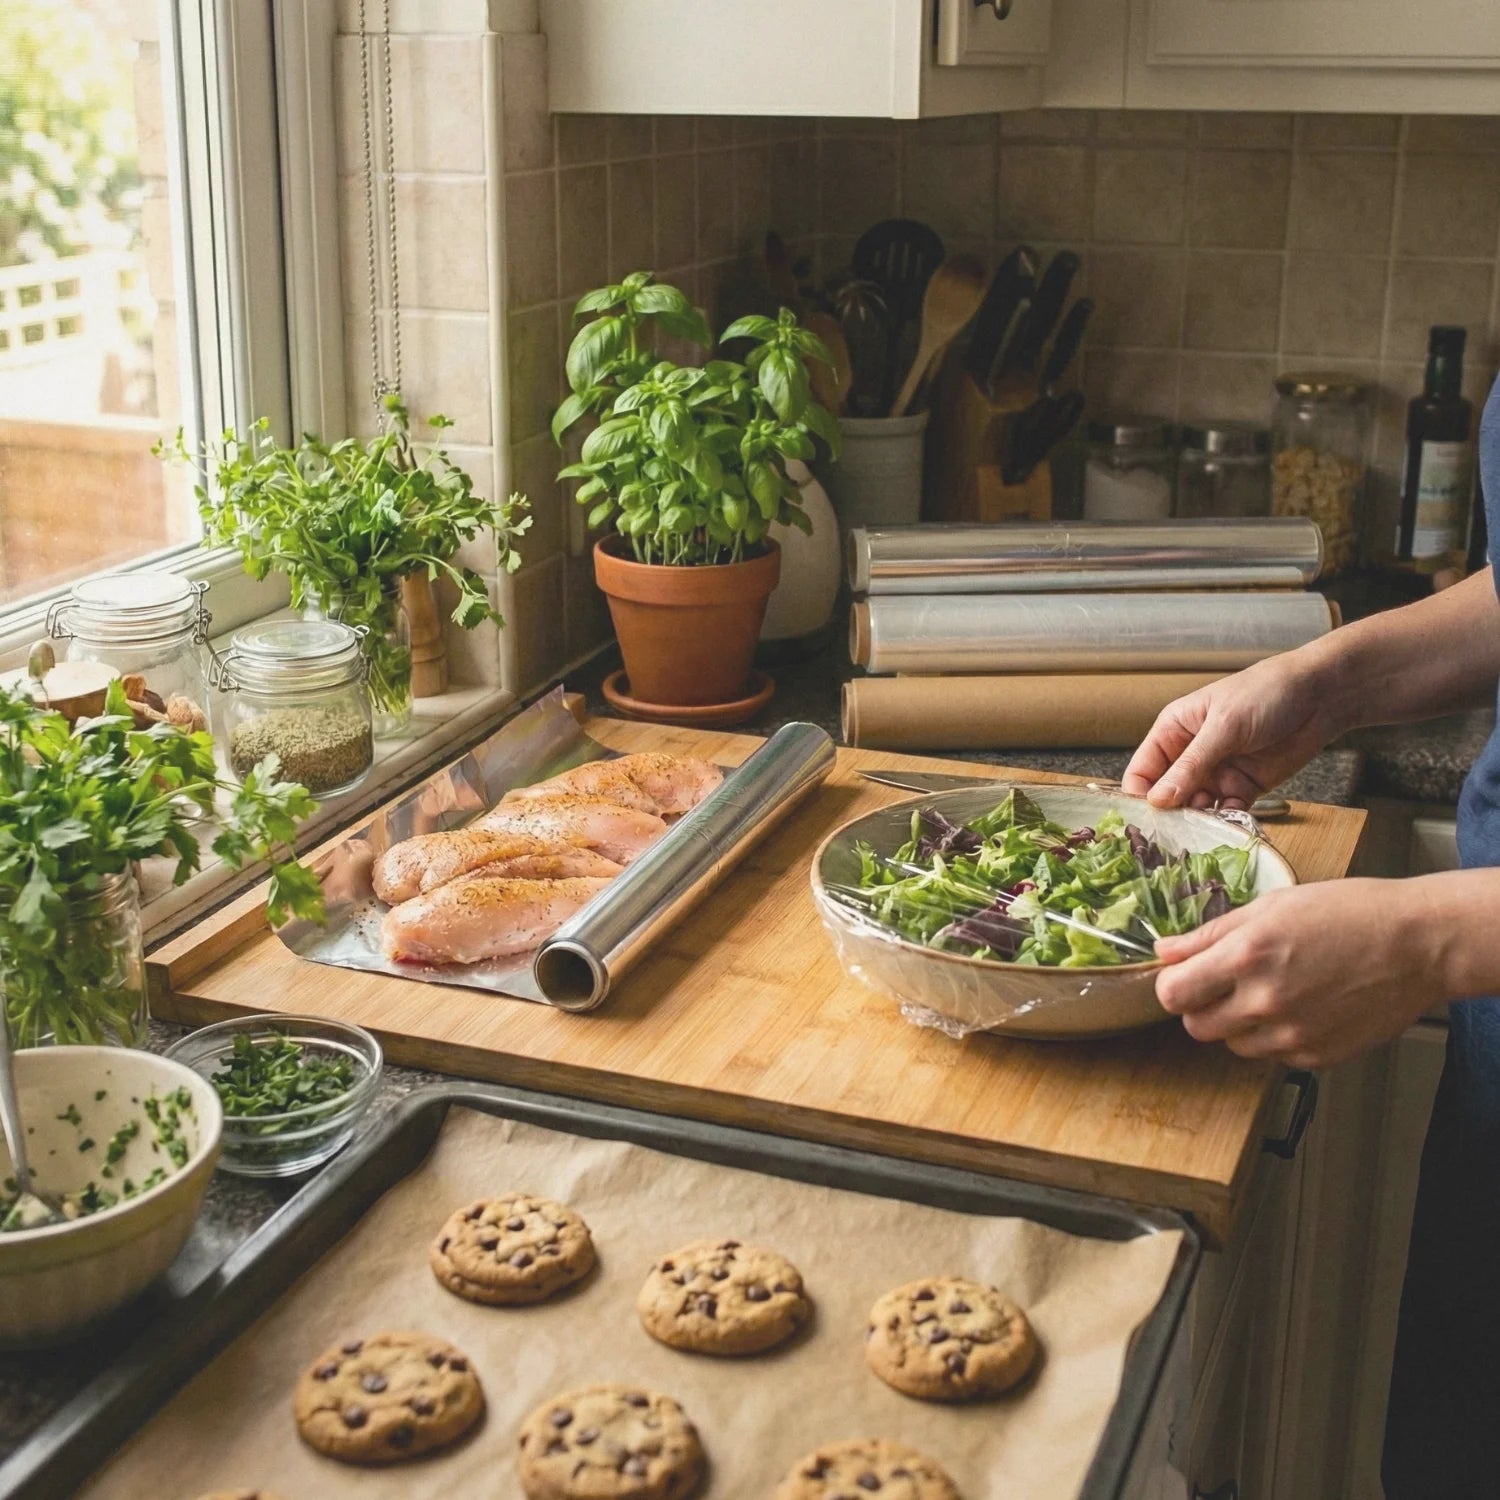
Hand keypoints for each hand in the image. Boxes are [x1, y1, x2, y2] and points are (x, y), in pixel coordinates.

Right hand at [1123, 653, 1340, 809]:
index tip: (1147, 818)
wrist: (1321, 696)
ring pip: (1194, 808)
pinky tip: (1231, 821)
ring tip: (1206, 827)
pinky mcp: (1243, 787)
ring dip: (1198, 820)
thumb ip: (1191, 765)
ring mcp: (1217, 773)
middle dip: (1170, 814)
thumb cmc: (1266, 693)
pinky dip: (1226, 820)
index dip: (1140, 796)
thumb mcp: (1223, 726)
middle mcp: (1190, 755)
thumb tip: (1158, 800)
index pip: (1143, 771)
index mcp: (1174, 731)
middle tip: (1176, 831)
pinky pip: (1226, 812)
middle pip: (1166, 795)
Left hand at [1154, 880, 1443, 1067]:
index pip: (1172, 993)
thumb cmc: (1349, 913)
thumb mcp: (1272, 906)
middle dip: (1201, 1006)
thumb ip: (1210, 934)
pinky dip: (1274, 1037)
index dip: (1172, 984)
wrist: (1417, 944)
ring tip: (1271, 991)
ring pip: (1231, 1044)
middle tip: (1224, 984)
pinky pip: (1271, 1056)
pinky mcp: (1315, 1056)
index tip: (1184, 975)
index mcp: (1247, 956)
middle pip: (1196, 1026)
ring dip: (1237, 1024)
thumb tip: (1164, 951)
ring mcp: (1290, 1034)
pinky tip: (1300, 1007)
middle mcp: (1264, 1001)